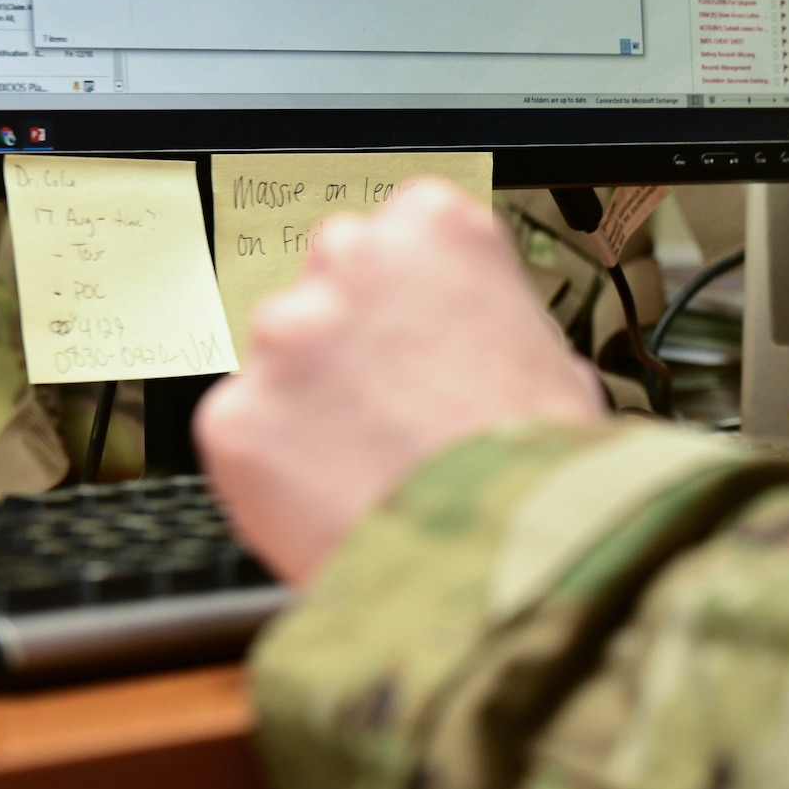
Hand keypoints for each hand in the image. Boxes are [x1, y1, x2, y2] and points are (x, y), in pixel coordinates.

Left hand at [195, 180, 607, 585]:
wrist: (500, 560)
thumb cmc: (540, 465)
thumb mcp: (553, 363)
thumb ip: (493, 326)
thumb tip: (486, 350)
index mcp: (439, 230)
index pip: (405, 228)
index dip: (416, 293)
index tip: (422, 330)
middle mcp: (352, 261)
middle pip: (331, 280)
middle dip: (354, 334)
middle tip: (395, 401)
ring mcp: (284, 337)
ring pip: (283, 360)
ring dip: (312, 400)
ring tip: (371, 463)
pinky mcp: (235, 414)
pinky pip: (247, 432)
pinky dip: (278, 465)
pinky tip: (334, 496)